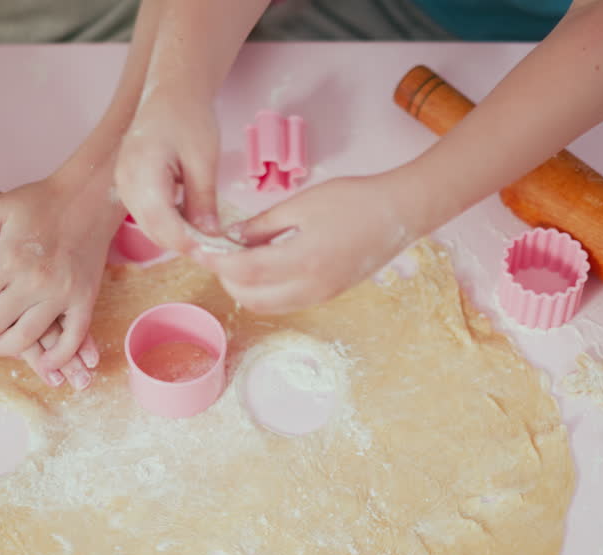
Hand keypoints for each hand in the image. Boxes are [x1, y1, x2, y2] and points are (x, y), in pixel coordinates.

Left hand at [0, 169, 123, 389]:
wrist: (89, 194)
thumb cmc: (40, 200)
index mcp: (8, 259)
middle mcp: (34, 281)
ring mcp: (62, 293)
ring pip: (25, 338)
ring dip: (2, 349)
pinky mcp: (85, 299)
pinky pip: (72, 338)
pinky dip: (57, 357)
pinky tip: (42, 364)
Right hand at [115, 83, 220, 254]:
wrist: (171, 93)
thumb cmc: (188, 118)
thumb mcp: (203, 160)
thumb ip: (203, 201)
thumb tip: (209, 236)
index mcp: (143, 173)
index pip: (163, 225)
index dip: (189, 243)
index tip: (214, 252)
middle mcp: (125, 183)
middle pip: (154, 231)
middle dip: (184, 243)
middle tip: (215, 247)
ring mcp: (123, 185)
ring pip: (149, 227)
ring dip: (176, 235)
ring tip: (206, 232)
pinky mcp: (127, 186)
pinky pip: (146, 215)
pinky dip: (168, 223)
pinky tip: (189, 217)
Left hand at [193, 176, 417, 314]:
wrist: (400, 212)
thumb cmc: (354, 199)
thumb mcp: (302, 204)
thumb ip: (263, 225)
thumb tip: (232, 237)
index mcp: (304, 260)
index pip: (246, 271)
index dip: (219, 262)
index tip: (202, 249)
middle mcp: (312, 287)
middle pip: (251, 298)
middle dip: (228, 278)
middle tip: (219, 252)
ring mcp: (321, 295)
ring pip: (267, 306)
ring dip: (245, 287)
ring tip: (239, 258)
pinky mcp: (327, 295)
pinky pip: (285, 303)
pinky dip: (266, 290)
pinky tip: (264, 264)